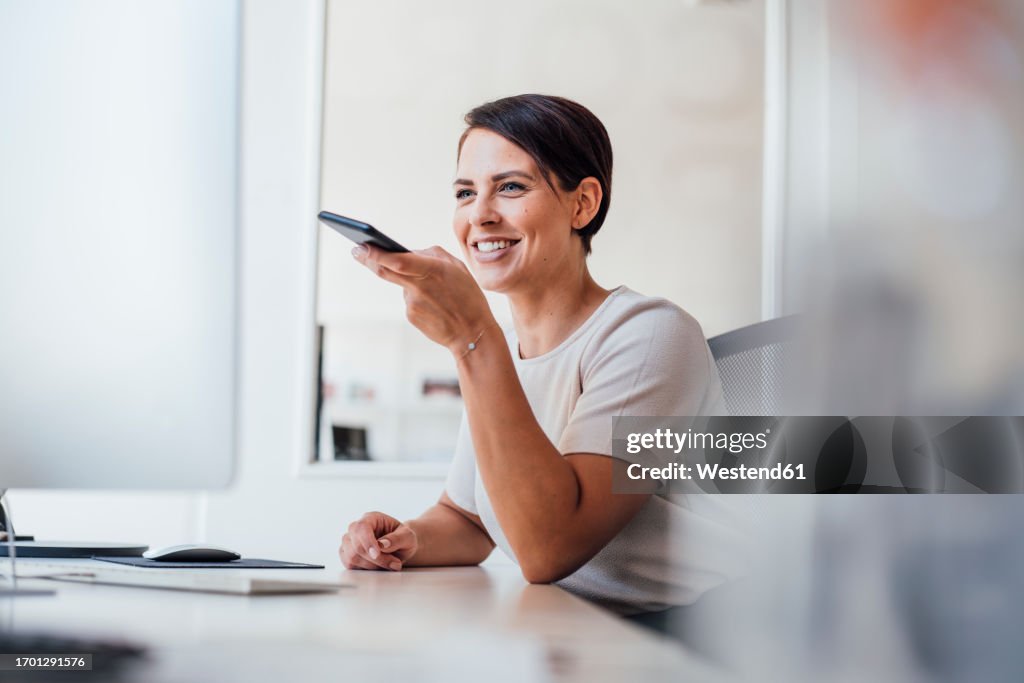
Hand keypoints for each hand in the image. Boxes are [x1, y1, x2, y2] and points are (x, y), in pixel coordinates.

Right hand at [340, 511, 417, 570]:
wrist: (400, 548)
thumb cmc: (403, 539)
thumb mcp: (408, 536)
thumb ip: (397, 538)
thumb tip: (382, 544)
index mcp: (371, 518)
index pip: (361, 527)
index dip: (367, 541)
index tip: (377, 554)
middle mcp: (356, 528)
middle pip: (355, 545)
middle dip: (375, 559)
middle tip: (394, 563)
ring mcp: (349, 541)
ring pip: (351, 557)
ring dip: (372, 566)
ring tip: (389, 564)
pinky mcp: (347, 554)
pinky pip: (350, 565)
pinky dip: (365, 570)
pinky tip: (378, 566)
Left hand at [353, 245, 494, 354]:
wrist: (471, 333)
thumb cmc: (468, 297)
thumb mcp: (457, 267)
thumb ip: (432, 255)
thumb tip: (409, 252)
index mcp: (431, 270)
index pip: (396, 260)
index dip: (375, 253)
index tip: (361, 244)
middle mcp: (418, 287)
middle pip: (384, 271)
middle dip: (367, 259)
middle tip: (356, 250)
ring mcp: (411, 303)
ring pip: (403, 285)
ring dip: (412, 284)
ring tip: (437, 294)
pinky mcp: (410, 316)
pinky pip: (409, 300)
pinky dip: (418, 298)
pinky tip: (435, 306)